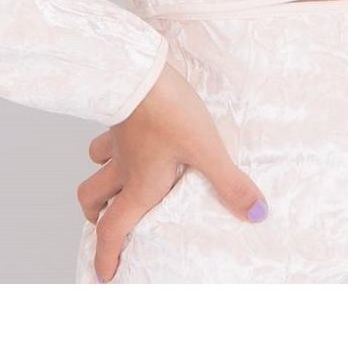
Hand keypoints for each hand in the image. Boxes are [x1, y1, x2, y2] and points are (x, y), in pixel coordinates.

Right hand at [76, 61, 268, 282]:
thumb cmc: (170, 113)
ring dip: (102, 176)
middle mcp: (124, 167)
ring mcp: (118, 139)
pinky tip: (132, 134)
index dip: (105, 257)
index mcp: (139, 185)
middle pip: (91, 200)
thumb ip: (230, 183)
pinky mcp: (120, 113)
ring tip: (118, 179)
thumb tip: (256, 213)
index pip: (112, 230)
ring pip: (95, 165)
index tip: (104, 277)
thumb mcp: (206, 150)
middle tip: (106, 222)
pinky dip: (113, 142)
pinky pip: (108, 133)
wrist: (141, 70)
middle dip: (95, 216)